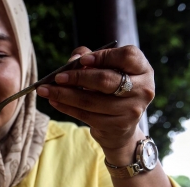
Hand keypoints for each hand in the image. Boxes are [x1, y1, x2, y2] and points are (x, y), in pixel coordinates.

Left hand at [36, 45, 154, 163]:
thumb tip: (73, 59)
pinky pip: (86, 115)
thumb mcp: (106, 70)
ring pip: (92, 101)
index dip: (104, 56)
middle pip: (106, 80)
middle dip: (78, 77)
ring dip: (65, 95)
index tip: (82, 60)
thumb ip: (89, 59)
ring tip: (46, 90)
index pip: (127, 57)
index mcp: (143, 69)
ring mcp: (132, 110)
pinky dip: (67, 107)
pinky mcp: (117, 126)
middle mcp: (143, 89)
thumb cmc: (110, 91)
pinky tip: (54, 101)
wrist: (121, 127)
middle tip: (57, 77)